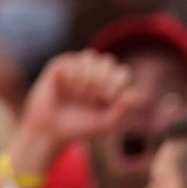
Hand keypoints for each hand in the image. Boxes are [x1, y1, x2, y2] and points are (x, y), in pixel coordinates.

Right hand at [16, 51, 135, 156]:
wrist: (50, 131)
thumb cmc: (78, 128)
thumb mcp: (104, 124)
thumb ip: (121, 110)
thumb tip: (136, 94)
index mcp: (107, 86)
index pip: (121, 72)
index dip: (118, 81)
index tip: (109, 97)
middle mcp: (92, 74)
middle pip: (107, 61)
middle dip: (104, 77)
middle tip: (97, 95)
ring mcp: (75, 69)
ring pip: (90, 56)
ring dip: (89, 74)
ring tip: (82, 92)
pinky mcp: (58, 67)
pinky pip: (70, 60)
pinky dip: (73, 74)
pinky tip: (69, 87)